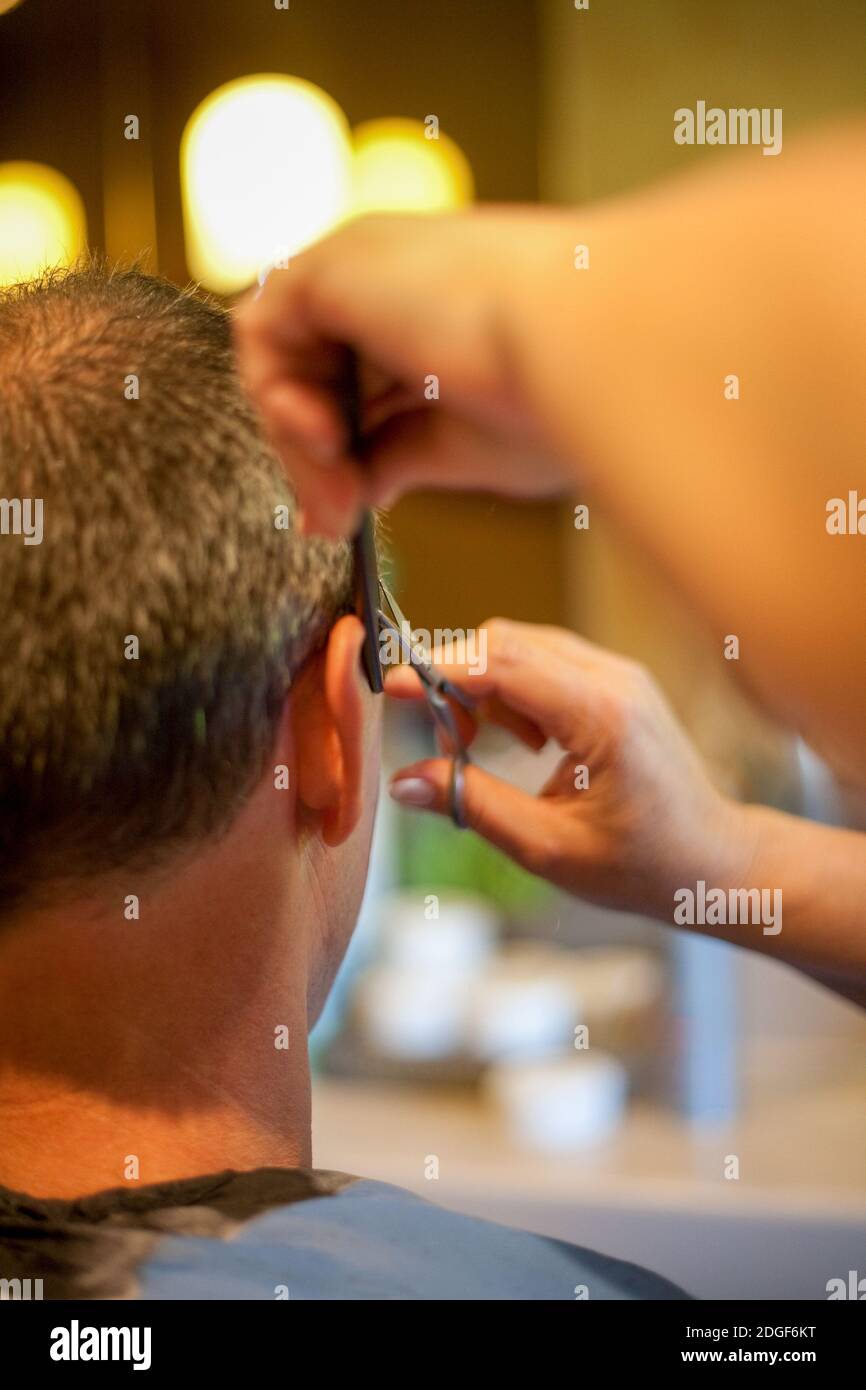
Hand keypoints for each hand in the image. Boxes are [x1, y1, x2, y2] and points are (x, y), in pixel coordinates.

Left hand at [233, 211, 569, 535]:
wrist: (587, 348)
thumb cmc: (555, 397)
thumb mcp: (460, 446)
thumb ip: (396, 457)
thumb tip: (349, 491)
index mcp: (435, 314)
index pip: (354, 387)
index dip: (336, 456)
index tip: (341, 519)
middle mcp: (393, 282)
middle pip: (311, 377)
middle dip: (311, 462)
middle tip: (335, 521)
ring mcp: (361, 266)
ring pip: (282, 360)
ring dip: (295, 443)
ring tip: (340, 492)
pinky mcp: (331, 263)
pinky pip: (261, 331)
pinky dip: (274, 395)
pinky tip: (323, 437)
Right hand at [386, 619, 757, 920]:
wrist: (714, 862)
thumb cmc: (643, 865)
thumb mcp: (548, 848)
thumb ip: (472, 805)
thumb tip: (402, 780)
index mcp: (602, 714)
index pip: (501, 663)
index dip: (437, 672)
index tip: (391, 690)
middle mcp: (613, 678)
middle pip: (506, 641)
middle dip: (456, 682)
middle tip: (445, 744)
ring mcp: (617, 674)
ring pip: (521, 646)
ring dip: (484, 688)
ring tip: (480, 749)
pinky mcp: (614, 682)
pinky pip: (544, 662)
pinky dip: (512, 692)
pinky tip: (521, 743)